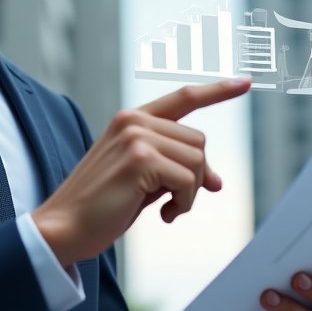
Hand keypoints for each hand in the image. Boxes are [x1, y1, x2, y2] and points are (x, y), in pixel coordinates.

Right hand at [31, 79, 249, 266]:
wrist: (65, 228)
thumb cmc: (102, 207)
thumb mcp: (143, 181)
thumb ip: (174, 168)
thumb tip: (216, 181)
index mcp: (131, 120)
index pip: (184, 98)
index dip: (217, 90)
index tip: (245, 82)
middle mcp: (133, 121)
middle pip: (199, 142)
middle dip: (196, 177)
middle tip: (175, 203)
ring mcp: (136, 137)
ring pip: (198, 161)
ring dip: (189, 194)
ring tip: (164, 210)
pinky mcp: (140, 159)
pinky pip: (188, 181)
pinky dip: (183, 204)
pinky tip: (161, 216)